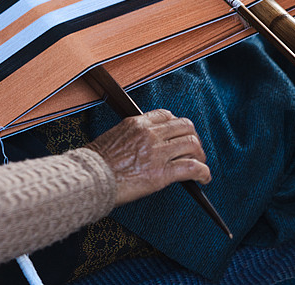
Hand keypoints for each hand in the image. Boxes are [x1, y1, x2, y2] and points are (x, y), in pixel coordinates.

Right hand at [86, 110, 210, 205]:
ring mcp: (157, 153)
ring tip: (201, 165)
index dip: (177, 125)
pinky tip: (204, 178)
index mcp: (137, 123)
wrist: (89, 179)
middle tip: (195, 150)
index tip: (180, 134)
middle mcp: (150, 134)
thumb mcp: (114, 137)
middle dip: (193, 138)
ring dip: (200, 155)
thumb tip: (147, 146)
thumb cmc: (96, 163)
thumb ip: (134, 136)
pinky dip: (203, 172)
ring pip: (192, 145)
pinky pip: (192, 168)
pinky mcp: (161, 173)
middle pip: (185, 127)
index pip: (166, 115)